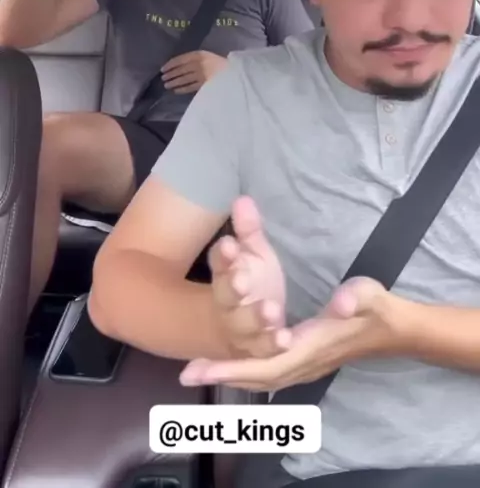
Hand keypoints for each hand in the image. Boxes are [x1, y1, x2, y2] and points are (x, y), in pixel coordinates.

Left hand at [161, 51, 226, 93]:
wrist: (235, 72)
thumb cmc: (221, 63)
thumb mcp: (208, 56)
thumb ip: (196, 59)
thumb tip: (179, 67)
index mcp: (200, 54)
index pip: (180, 59)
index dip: (170, 64)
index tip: (163, 69)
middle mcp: (199, 63)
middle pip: (181, 69)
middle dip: (171, 74)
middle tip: (163, 78)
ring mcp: (202, 75)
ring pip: (184, 79)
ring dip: (174, 82)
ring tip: (167, 85)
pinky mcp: (205, 85)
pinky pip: (190, 87)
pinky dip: (182, 89)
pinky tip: (176, 91)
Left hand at [180, 277, 406, 389]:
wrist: (394, 329)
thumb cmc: (377, 309)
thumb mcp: (366, 295)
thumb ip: (354, 298)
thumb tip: (340, 304)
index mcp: (311, 347)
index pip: (266, 365)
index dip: (233, 368)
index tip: (202, 370)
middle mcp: (304, 363)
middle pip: (256, 378)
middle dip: (221, 376)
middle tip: (186, 374)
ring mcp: (305, 365)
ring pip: (261, 379)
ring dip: (230, 375)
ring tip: (198, 371)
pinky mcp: (306, 360)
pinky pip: (269, 373)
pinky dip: (245, 372)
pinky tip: (230, 365)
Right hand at [183, 198, 290, 384]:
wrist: (232, 328)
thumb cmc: (248, 281)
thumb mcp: (250, 253)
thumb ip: (248, 230)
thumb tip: (243, 198)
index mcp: (226, 275)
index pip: (219, 262)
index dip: (223, 255)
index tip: (229, 245)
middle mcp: (227, 304)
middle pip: (226, 296)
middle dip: (232, 288)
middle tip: (242, 280)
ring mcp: (240, 329)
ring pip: (244, 326)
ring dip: (255, 320)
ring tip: (272, 311)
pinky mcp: (256, 349)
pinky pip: (263, 349)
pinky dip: (272, 346)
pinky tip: (285, 339)